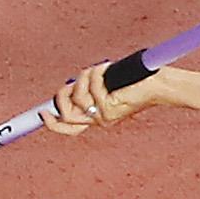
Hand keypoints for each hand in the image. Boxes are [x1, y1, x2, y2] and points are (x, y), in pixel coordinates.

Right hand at [41, 61, 159, 135]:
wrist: (158, 83)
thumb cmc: (133, 79)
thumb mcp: (103, 85)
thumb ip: (85, 90)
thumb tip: (66, 89)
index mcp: (97, 117)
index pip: (69, 128)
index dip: (52, 123)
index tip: (42, 113)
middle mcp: (99, 120)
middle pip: (66, 116)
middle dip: (62, 96)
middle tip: (75, 80)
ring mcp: (103, 117)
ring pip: (76, 98)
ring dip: (85, 78)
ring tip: (102, 70)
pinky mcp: (108, 109)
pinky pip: (90, 89)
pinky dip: (97, 74)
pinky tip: (109, 69)